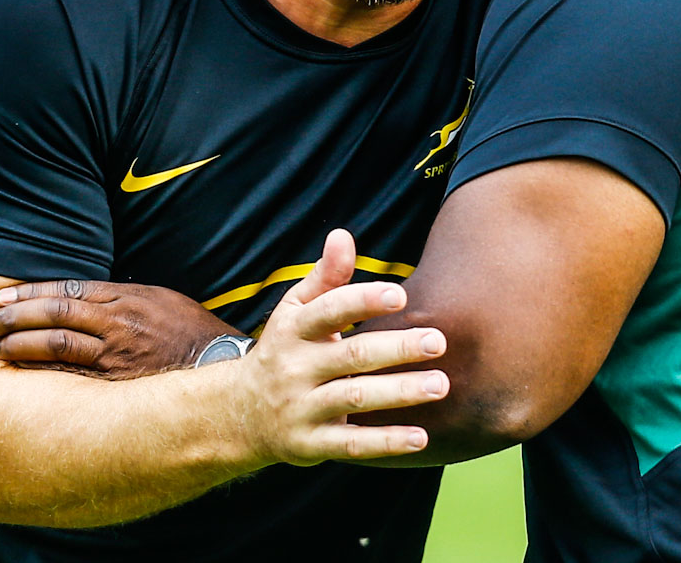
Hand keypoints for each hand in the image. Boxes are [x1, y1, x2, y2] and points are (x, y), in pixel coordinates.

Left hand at [0, 279, 230, 378]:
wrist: (220, 367)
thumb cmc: (189, 331)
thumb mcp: (160, 299)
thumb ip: (122, 295)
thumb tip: (83, 293)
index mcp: (128, 297)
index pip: (68, 289)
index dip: (32, 293)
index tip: (3, 297)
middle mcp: (118, 323)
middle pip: (56, 314)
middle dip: (15, 317)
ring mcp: (117, 355)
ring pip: (57, 344)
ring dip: (19, 345)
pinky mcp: (117, 383)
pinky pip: (71, 377)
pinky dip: (41, 374)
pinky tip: (19, 374)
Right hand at [231, 229, 449, 465]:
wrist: (239, 414)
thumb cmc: (284, 351)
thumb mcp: (295, 312)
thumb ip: (326, 277)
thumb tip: (343, 235)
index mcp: (293, 330)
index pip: (329, 310)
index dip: (363, 301)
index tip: (401, 296)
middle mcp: (295, 368)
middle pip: (351, 355)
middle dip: (397, 348)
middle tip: (439, 341)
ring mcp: (301, 408)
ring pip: (354, 398)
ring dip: (399, 392)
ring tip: (440, 384)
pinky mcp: (310, 444)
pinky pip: (351, 444)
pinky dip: (386, 442)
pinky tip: (421, 437)